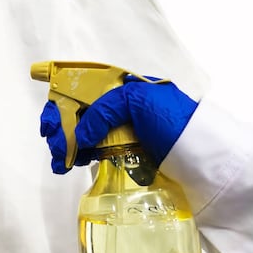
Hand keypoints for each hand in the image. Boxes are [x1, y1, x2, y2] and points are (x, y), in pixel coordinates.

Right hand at [39, 75, 198, 172]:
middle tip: (52, 143)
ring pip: (81, 135)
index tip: (46, 113)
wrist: (206, 160)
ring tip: (59, 161)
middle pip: (77, 112)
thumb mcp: (139, 100)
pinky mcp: (124, 158)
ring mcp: (121, 134)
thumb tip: (80, 136)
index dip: (60, 98)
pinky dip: (75, 158)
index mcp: (124, 89)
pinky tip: (68, 165)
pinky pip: (92, 154)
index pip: (83, 88)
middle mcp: (120, 110)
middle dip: (58, 125)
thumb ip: (104, 109)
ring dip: (63, 145)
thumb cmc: (175, 122)